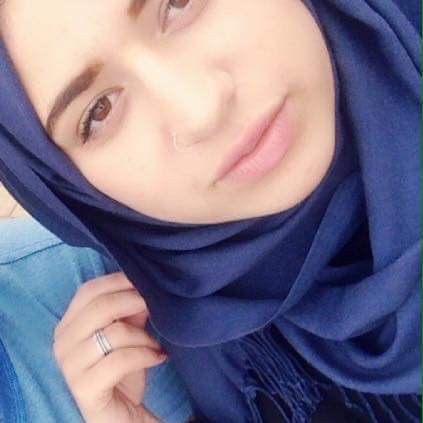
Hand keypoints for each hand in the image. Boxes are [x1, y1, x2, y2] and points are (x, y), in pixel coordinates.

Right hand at [53, 272, 166, 422]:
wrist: (120, 412)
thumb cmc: (122, 368)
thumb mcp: (128, 333)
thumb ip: (131, 310)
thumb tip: (143, 286)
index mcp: (68, 325)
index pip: (89, 290)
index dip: (118, 281)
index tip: (143, 282)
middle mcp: (63, 343)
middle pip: (101, 306)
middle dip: (134, 302)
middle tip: (155, 307)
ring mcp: (70, 367)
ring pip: (114, 333)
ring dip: (143, 336)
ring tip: (155, 344)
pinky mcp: (84, 389)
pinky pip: (120, 360)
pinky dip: (146, 355)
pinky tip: (157, 357)